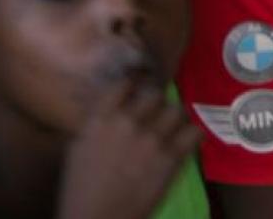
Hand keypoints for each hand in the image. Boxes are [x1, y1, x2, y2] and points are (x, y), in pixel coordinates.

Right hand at [57, 83, 198, 218]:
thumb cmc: (81, 188)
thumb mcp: (79, 148)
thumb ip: (98, 123)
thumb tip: (116, 105)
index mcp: (100, 120)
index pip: (123, 85)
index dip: (135, 85)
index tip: (139, 91)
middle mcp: (127, 123)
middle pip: (155, 95)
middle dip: (156, 105)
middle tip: (156, 116)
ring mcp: (151, 139)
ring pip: (176, 110)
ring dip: (175, 119)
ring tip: (172, 129)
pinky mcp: (171, 157)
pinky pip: (193, 132)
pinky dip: (191, 136)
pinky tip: (184, 142)